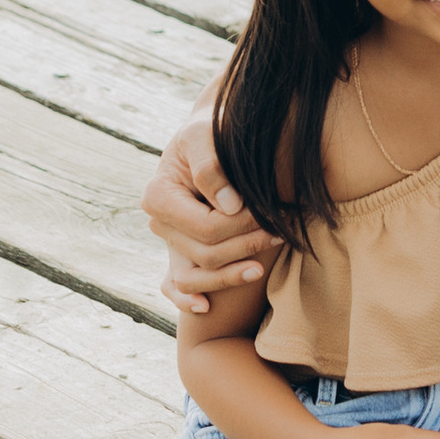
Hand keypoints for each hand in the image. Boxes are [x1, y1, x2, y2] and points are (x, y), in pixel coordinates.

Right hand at [144, 120, 272, 313]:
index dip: (241, 226)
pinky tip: (207, 307)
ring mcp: (168, 241)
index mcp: (159, 196)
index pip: (206, 227)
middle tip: (280, 233)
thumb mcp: (206, 135)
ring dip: (229, 277)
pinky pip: (176, 286)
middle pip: (204, 253)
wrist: (210, 138)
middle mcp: (159, 223)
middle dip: (245, 246)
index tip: (272, 214)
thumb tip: (230, 206)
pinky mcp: (180, 252)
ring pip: (193, 277)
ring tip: (262, 268)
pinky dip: (187, 300)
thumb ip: (212, 166)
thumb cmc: (210, 131)